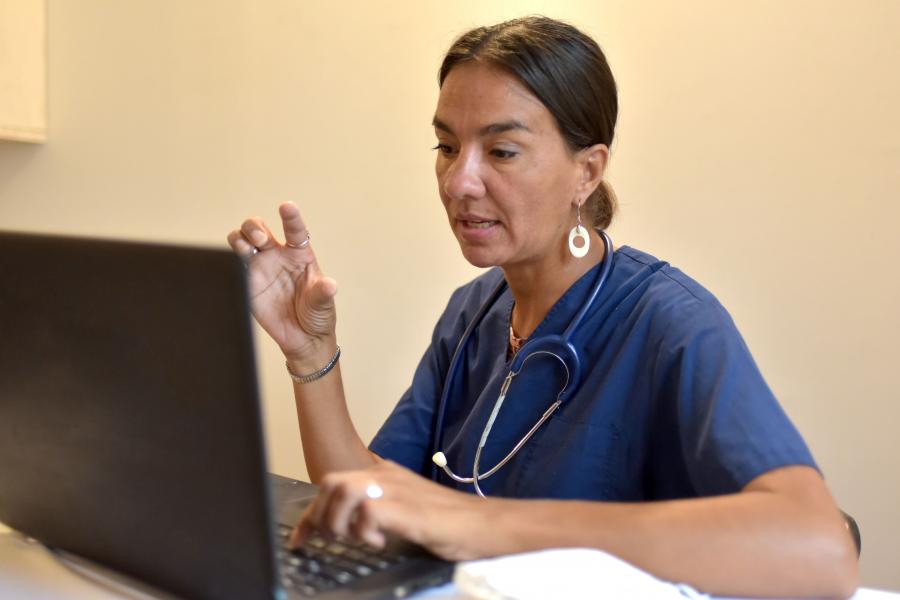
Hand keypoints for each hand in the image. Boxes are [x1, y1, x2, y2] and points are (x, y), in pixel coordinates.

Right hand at [227, 202, 336, 363]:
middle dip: (256, 228)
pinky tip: (236, 258)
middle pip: (260, 228)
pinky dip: (232, 254)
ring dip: (242, 236)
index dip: (290, 217)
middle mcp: (279, 256)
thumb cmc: (317, 316)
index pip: (294, 230)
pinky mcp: (247, 281)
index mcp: (300, 255)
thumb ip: (323, 294)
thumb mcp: (323, 305)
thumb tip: (330, 286)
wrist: (303, 339)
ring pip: (244, 239)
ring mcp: (261, 266)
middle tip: (261, 241)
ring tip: (249, 246)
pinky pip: (235, 261)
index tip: (286, 206)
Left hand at [289, 461, 487, 560]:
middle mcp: (387, 475)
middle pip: (331, 482)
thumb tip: (352, 526)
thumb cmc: (451, 522)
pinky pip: (366, 511)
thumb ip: (381, 510)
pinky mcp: (405, 507)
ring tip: (355, 539)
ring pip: (342, 490)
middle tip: (328, 540)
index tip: (301, 537)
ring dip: (338, 521)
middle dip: (320, 515)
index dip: (312, 513)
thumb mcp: (407, 510)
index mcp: (387, 474)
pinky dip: (364, 530)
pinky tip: (378, 541)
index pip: (335, 485)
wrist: (485, 524)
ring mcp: (396, 489)